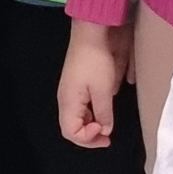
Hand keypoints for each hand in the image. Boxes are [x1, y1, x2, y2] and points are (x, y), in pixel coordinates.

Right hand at [57, 19, 132, 146]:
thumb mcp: (104, 90)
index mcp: (69, 102)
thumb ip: (104, 113)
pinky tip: (102, 109)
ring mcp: (69, 91)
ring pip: (76, 118)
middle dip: (89, 136)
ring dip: (90, 125)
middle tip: (107, 137)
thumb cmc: (95, 61)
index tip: (105, 133)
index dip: (88, 139)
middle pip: (71, 127)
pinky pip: (80, 107)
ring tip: (105, 124)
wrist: (90, 34)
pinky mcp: (75, 85)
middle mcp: (65, 99)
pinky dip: (90, 113)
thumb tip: (104, 130)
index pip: (71, 133)